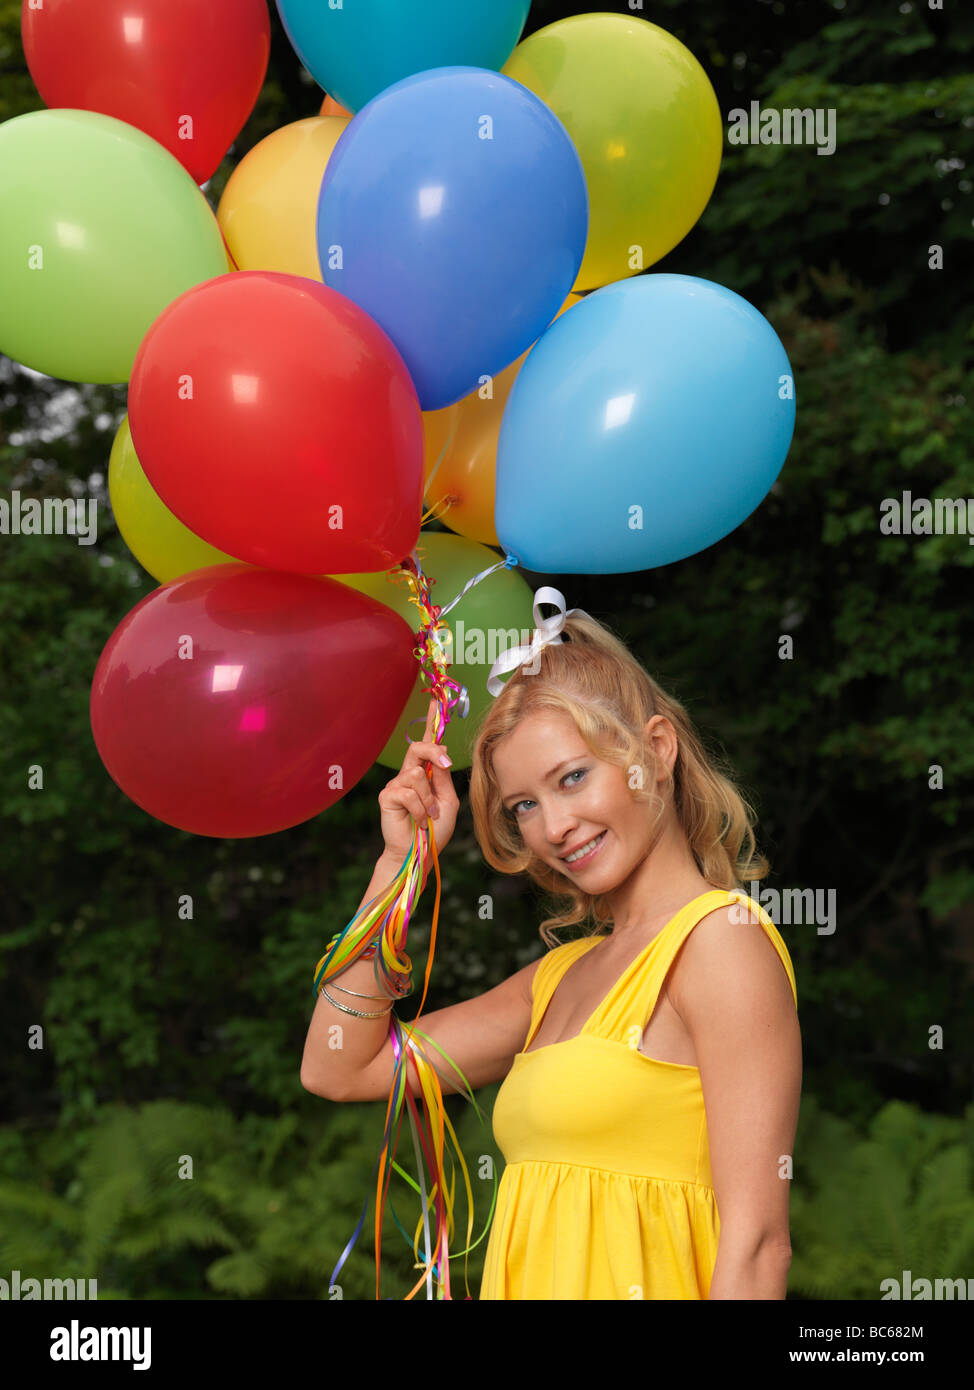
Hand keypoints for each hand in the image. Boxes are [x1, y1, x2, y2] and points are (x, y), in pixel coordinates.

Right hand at [377, 698, 459, 863]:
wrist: (419, 853)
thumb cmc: (435, 830)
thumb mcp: (448, 801)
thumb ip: (443, 778)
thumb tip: (441, 752)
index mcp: (425, 774)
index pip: (426, 743)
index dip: (430, 722)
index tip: (436, 702)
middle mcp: (408, 775)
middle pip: (418, 748)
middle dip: (432, 752)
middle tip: (444, 765)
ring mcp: (395, 785)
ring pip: (417, 775)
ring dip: (430, 800)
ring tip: (429, 817)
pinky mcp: (387, 796)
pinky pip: (409, 792)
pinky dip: (420, 809)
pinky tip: (420, 821)